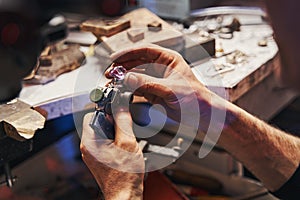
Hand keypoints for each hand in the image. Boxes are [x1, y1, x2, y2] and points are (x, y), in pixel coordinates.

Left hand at [80, 107, 143, 199]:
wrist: (125, 194)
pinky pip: (107, 142)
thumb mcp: (128, 142)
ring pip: (105, 132)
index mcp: (90, 141)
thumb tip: (120, 105)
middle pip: (99, 122)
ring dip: (117, 132)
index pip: (93, 114)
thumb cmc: (124, 176)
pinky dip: (117, 141)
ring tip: (126, 143)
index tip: (118, 111)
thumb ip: (123, 121)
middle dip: (114, 123)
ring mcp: (93, 153)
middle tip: (125, 131)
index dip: (107, 110)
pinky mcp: (100, 158)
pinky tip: (125, 149)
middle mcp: (88, 147)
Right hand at [106, 45, 226, 131]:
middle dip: (122, 67)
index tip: (114, 58)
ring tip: (112, 84)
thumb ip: (148, 83)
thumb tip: (128, 78)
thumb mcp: (171, 89)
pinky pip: (137, 88)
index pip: (145, 51)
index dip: (128, 53)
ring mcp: (157, 81)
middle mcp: (161, 68)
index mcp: (169, 60)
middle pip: (137, 62)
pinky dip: (128, 90)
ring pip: (136, 76)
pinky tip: (121, 91)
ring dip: (123, 79)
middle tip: (110, 73)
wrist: (203, 117)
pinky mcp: (154, 93)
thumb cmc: (196, 99)